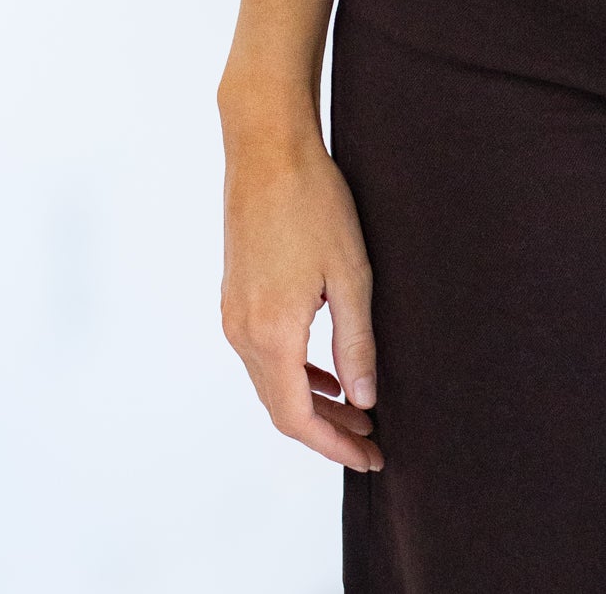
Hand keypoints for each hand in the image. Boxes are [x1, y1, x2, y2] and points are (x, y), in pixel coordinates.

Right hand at [219, 119, 383, 472]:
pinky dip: (295, 374)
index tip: (371, 456)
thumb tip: (365, 399)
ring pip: (271, 383)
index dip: (334, 444)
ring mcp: (233, 314)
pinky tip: (326, 372)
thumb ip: (356, 343)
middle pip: (281, 407)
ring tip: (358, 411)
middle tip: (372, 440)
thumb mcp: (351, 274)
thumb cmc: (314, 203)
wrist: (267, 150)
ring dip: (312, 403)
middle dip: (327, 431)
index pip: (298, 416)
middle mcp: (242, 332)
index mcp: (271, 332)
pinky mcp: (235, 296)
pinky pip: (262, 356)